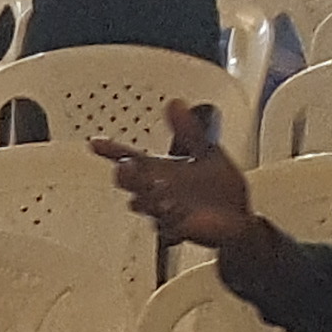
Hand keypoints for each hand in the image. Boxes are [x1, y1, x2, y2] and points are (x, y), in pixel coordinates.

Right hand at [91, 102, 258, 251]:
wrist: (235, 220)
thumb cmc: (218, 189)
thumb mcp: (206, 152)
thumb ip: (189, 130)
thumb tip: (177, 103)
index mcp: (159, 170)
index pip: (129, 158)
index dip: (111, 150)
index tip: (96, 143)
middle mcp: (155, 190)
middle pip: (129, 181)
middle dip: (126, 174)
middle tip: (127, 166)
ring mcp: (163, 210)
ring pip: (144, 203)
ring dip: (149, 196)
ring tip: (158, 187)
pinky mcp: (176, 228)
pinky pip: (167, 225)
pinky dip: (171, 217)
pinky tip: (177, 208)